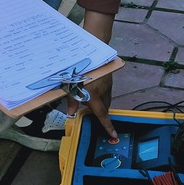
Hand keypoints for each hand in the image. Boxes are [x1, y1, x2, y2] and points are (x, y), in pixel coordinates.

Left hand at [67, 9, 118, 139]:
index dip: (107, 126)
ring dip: (100, 105)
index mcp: (94, 94)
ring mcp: (107, 86)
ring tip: (91, 104)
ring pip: (106, 101)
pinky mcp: (109, 81)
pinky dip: (102, 97)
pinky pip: (106, 93)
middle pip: (104, 109)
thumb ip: (71, 99)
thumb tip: (70, 112)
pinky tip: (94, 93)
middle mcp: (103, 91)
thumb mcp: (71, 84)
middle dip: (101, 115)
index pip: (102, 114)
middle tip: (95, 119)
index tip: (113, 135)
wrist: (95, 49)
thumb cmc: (80, 66)